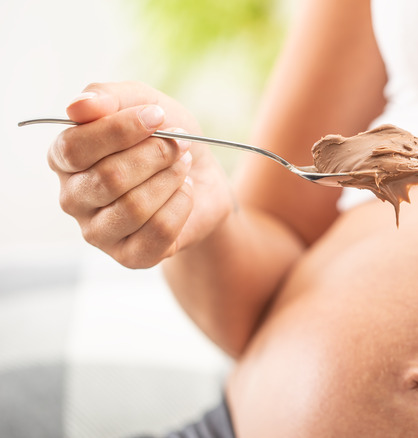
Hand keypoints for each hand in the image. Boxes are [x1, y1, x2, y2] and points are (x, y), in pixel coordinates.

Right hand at [49, 81, 232, 267]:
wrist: (204, 179)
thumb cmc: (166, 139)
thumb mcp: (145, 103)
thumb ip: (109, 96)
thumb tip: (79, 106)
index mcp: (65, 158)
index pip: (75, 147)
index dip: (120, 130)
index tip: (158, 116)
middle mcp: (73, 197)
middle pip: (108, 178)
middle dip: (156, 155)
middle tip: (180, 143)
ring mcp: (98, 231)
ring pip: (134, 207)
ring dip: (171, 179)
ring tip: (183, 166)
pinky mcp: (129, 256)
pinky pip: (158, 231)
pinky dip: (182, 205)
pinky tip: (185, 193)